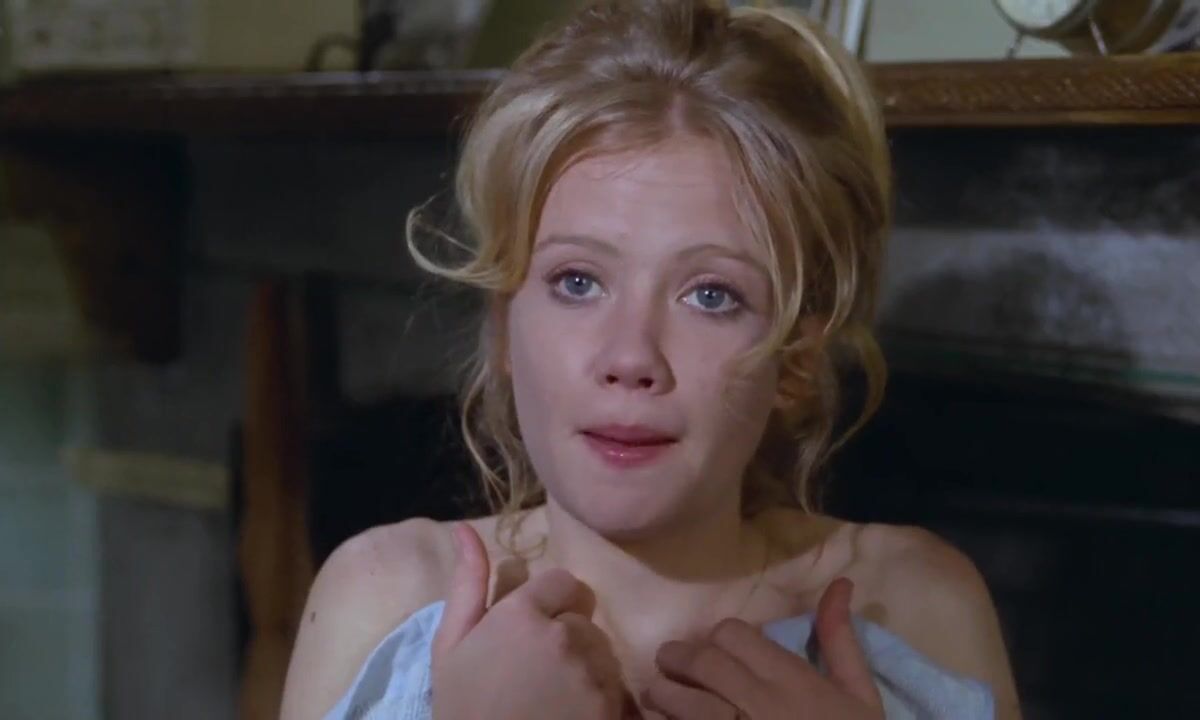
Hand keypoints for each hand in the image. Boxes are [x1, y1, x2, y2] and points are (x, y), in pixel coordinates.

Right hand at [431, 523, 630, 719]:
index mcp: (522, 612)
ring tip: (555, 697)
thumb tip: (464, 529)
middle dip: (570, 636)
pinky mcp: (609, 707)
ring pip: (604, 652)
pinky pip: (616, 688)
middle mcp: (563, 634)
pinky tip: (570, 715)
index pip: (565, 582)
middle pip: (586, 618)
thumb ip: (468, 584)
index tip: (534, 632)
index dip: (553, 604)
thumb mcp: (451, 645)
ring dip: (588, 667)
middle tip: (540, 672)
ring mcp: (591, 673)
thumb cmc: (462, 708)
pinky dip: (601, 700)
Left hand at [642, 578, 883, 719]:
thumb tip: (840, 584)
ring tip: (662, 693)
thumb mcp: (859, 695)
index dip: (719, 637)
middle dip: (678, 657)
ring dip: (663, 692)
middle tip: (672, 662)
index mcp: (788, 679)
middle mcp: (754, 702)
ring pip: (676, 699)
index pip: (731, 633)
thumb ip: (840, 639)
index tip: (718, 649)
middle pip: (699, 661)